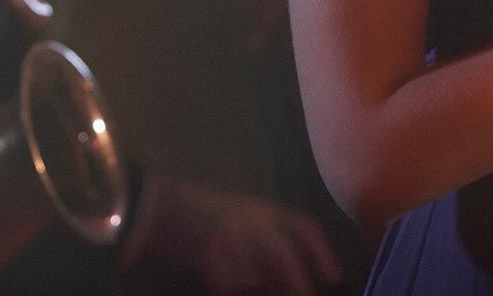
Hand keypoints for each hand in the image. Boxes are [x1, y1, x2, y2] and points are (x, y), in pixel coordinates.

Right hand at [121, 178, 341, 295]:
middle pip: (282, 252)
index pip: (303, 227)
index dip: (321, 252)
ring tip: (250, 288)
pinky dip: (229, 287)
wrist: (159, 206)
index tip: (333, 277)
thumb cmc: (204, 216)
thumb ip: (264, 243)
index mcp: (264, 209)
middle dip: (297, 278)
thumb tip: (286, 279)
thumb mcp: (241, 219)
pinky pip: (228, 279)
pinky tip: (225, 289)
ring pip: (255, 270)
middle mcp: (251, 218)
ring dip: (258, 285)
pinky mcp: (206, 248)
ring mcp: (229, 232)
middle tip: (304, 295)